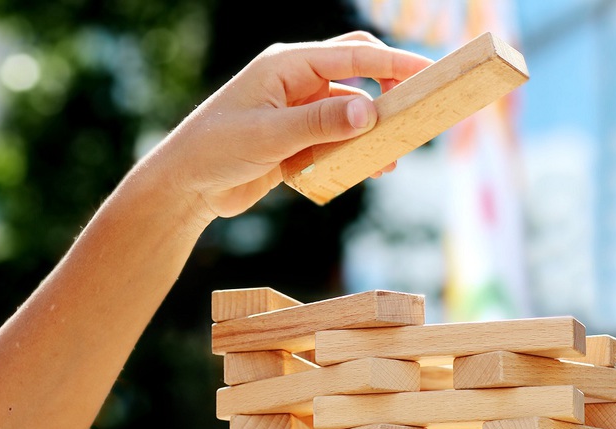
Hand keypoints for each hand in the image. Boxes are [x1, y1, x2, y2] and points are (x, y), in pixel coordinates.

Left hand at [149, 31, 431, 219]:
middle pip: (358, 70)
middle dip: (390, 85)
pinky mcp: (298, 137)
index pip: (353, 56)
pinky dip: (357, 148)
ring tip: (395, 152)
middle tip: (419, 105)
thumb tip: (370, 111)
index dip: (394, 63)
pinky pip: (338, 135)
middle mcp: (297, 81)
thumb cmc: (216, 150)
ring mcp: (298, 109)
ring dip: (374, 126)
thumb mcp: (269, 135)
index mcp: (288, 65)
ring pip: (351, 108)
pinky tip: (370, 167)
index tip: (428, 73)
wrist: (187, 186)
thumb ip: (319, 123)